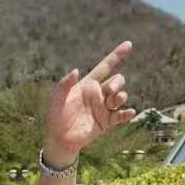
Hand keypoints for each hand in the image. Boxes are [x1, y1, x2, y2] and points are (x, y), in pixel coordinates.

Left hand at [43, 42, 136, 163]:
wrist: (59, 139)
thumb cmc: (55, 117)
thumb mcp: (56, 100)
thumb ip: (64, 85)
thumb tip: (76, 70)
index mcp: (88, 84)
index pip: (105, 66)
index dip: (116, 55)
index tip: (128, 44)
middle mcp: (98, 94)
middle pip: (117, 81)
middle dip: (117, 83)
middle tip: (110, 91)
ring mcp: (104, 107)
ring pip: (121, 96)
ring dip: (120, 97)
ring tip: (112, 103)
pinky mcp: (107, 122)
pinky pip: (121, 116)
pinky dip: (128, 113)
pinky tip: (129, 112)